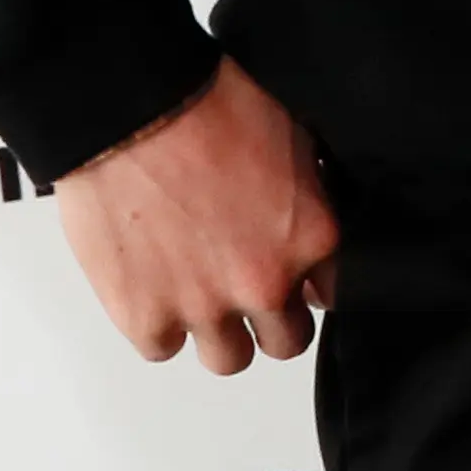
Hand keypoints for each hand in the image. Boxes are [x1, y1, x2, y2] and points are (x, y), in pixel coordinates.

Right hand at [55, 60, 335, 374]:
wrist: (136, 112)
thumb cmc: (211, 110)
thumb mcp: (294, 144)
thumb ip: (309, 206)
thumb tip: (312, 238)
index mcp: (311, 240)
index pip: (334, 296)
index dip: (310, 287)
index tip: (294, 279)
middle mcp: (264, 283)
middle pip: (286, 342)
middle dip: (271, 320)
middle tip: (245, 290)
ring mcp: (204, 308)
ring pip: (228, 359)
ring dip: (217, 332)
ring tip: (198, 293)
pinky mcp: (144, 318)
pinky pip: (162, 349)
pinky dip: (158, 325)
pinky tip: (154, 287)